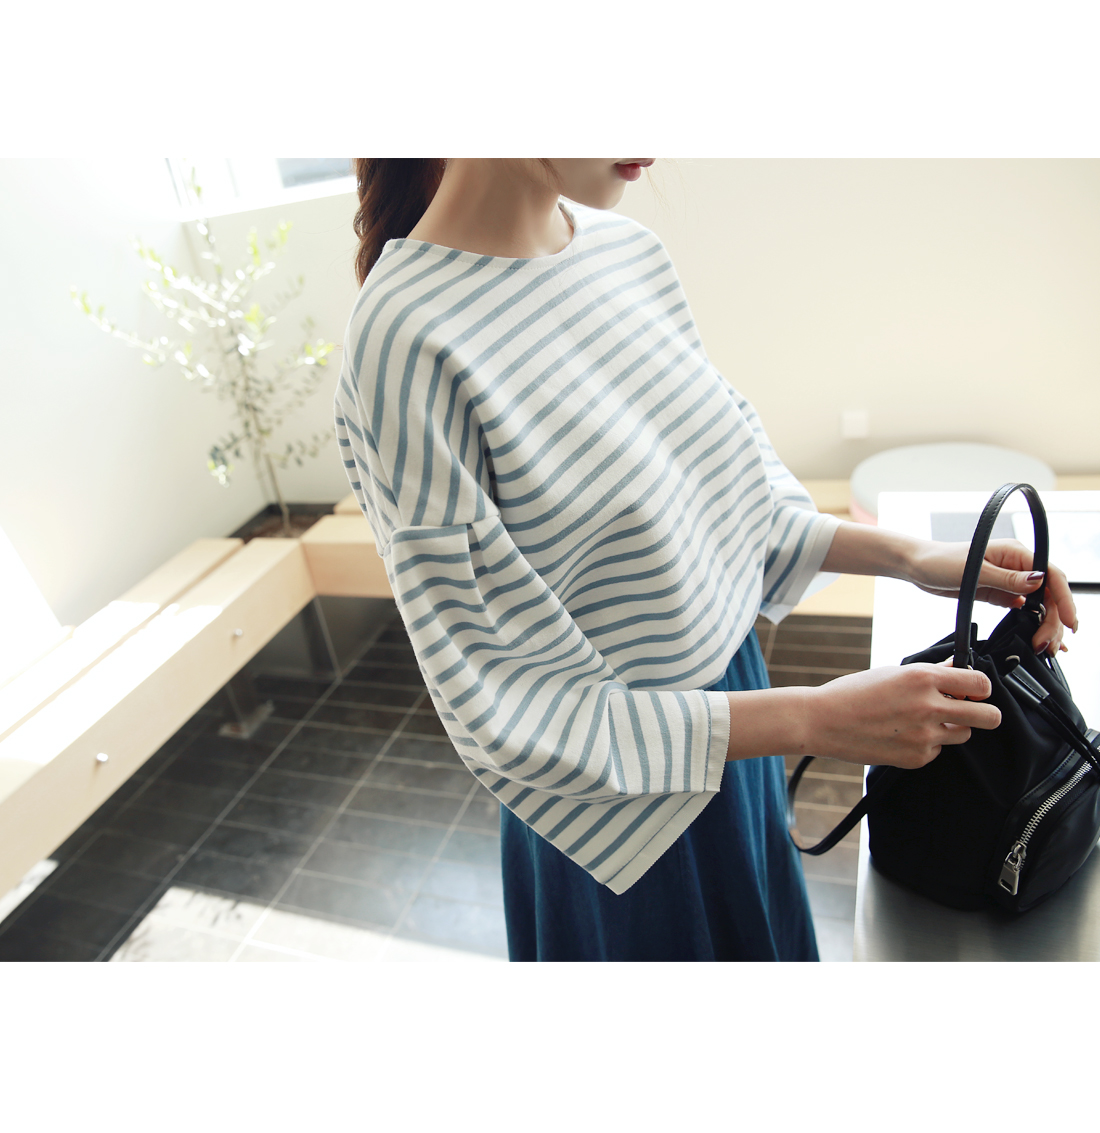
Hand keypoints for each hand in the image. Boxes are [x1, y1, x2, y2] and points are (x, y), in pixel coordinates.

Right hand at [804, 663, 1001, 768]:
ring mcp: (924, 736)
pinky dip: (926, 744)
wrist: (822, 721)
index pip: (980, 683)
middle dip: (985, 713)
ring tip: (923, 721)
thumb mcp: (892, 673)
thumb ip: (930, 673)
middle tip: (972, 710)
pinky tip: (901, 735)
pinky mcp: (916, 758)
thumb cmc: (852, 693)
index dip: (981, 687)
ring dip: (951, 727)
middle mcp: (929, 706)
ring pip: (963, 734)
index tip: (974, 689)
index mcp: (922, 678)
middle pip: (988, 716)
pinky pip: (937, 751)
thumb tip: (957, 669)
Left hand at [906, 537, 1077, 656]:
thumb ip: (1007, 578)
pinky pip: (1024, 611)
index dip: (1065, 600)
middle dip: (1053, 621)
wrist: (918, 567)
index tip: (1070, 622)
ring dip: (1045, 626)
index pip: (1052, 576)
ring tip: (1044, 648)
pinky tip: (1039, 640)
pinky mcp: (1001, 594)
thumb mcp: (974, 570)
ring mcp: (1011, 582)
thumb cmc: (941, 561)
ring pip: (1040, 605)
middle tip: (1046, 645)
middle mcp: (1018, 566)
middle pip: (1049, 595)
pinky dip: (1033, 626)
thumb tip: (1038, 581)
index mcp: (1016, 553)